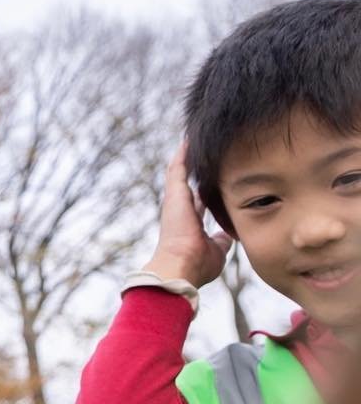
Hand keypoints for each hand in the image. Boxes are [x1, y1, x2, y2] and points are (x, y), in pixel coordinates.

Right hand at [142, 141, 232, 288]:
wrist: (181, 266)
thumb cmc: (198, 264)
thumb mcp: (218, 251)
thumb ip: (223, 240)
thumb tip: (230, 234)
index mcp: (191, 223)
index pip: (200, 202)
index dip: (207, 192)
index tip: (217, 180)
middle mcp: (181, 210)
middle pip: (189, 184)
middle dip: (197, 171)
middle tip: (204, 153)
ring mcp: (176, 201)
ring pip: (181, 172)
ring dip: (186, 156)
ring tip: (193, 137)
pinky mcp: (174, 194)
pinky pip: (178, 168)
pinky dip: (183, 153)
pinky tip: (189, 138)